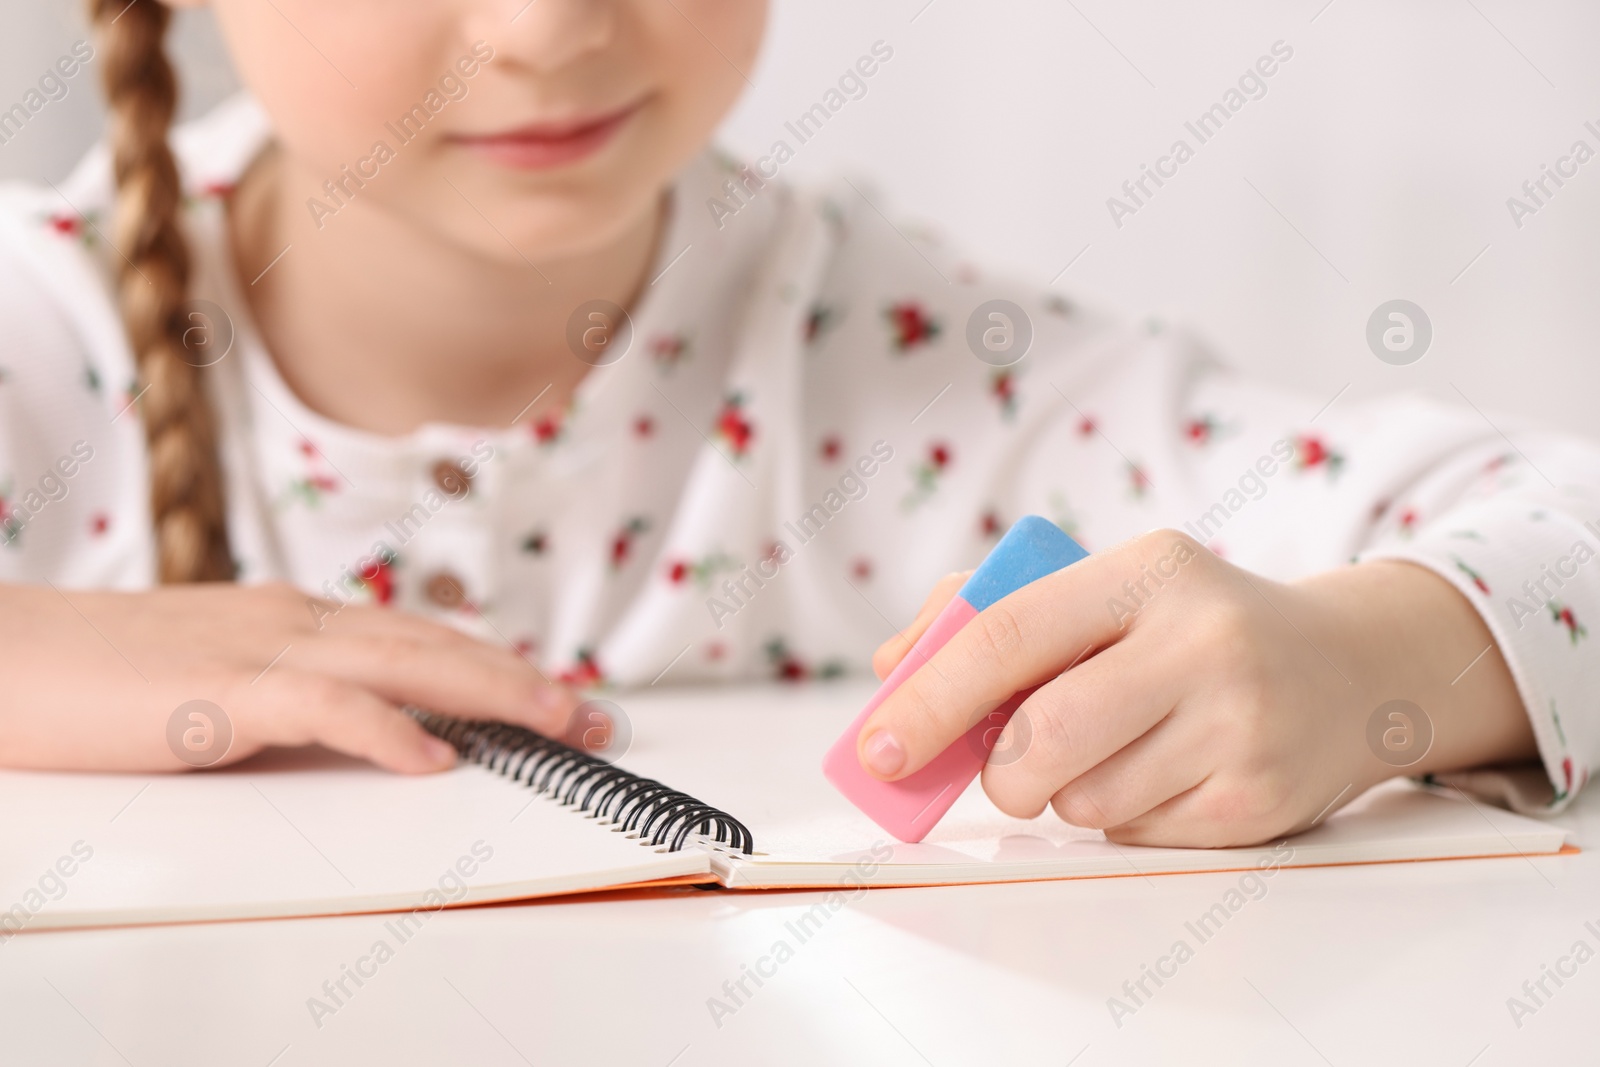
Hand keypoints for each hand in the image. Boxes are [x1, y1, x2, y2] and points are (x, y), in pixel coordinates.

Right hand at [0, 582, 578, 772]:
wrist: (0, 659)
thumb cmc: (99, 679)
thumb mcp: (223, 685)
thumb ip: (295, 699)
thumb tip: (371, 735)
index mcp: (295, 620)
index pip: (420, 636)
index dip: (497, 664)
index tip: (556, 694)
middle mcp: (293, 622)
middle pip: (435, 642)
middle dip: (522, 677)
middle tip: (592, 712)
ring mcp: (259, 649)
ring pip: (404, 661)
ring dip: (491, 692)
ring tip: (558, 722)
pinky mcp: (218, 693)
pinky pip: (324, 706)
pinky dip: (388, 731)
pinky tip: (434, 759)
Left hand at [863, 531, 1535, 846]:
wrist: (1351, 672)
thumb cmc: (1191, 628)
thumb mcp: (1110, 589)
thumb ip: (991, 613)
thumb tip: (890, 670)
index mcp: (1148, 570)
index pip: (1009, 635)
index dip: (929, 699)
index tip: (877, 749)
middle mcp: (1202, 640)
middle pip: (1042, 739)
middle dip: (1000, 772)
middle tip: (1007, 770)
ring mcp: (1238, 724)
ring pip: (1083, 800)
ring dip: (1070, 794)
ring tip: (1121, 750)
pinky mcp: (1258, 800)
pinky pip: (1135, 834)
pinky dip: (1123, 817)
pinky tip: (1169, 772)